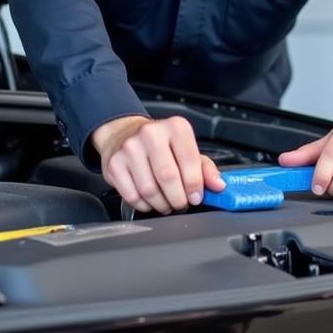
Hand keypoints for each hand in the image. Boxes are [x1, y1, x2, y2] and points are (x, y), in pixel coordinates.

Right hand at [91, 115, 225, 213]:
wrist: (123, 133)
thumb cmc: (160, 144)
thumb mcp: (186, 148)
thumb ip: (205, 167)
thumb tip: (218, 185)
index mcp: (175, 127)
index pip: (190, 161)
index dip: (195, 185)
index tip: (196, 196)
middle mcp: (151, 134)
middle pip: (168, 178)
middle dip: (179, 199)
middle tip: (181, 203)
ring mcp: (130, 148)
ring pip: (150, 190)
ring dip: (162, 204)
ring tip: (166, 202)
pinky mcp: (115, 164)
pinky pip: (132, 196)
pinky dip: (144, 205)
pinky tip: (149, 199)